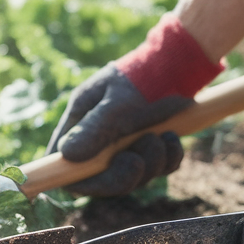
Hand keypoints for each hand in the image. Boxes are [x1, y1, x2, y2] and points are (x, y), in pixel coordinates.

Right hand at [47, 14, 222, 197]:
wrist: (179, 64)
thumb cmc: (143, 78)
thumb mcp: (117, 103)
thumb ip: (93, 129)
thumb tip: (65, 155)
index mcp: (80, 122)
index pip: (63, 161)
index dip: (72, 177)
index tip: (94, 180)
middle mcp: (99, 137)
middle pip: (100, 178)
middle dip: (122, 175)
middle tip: (139, 159)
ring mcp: (126, 145)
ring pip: (133, 176)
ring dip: (151, 163)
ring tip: (162, 137)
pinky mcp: (151, 148)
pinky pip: (158, 169)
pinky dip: (168, 158)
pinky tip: (173, 138)